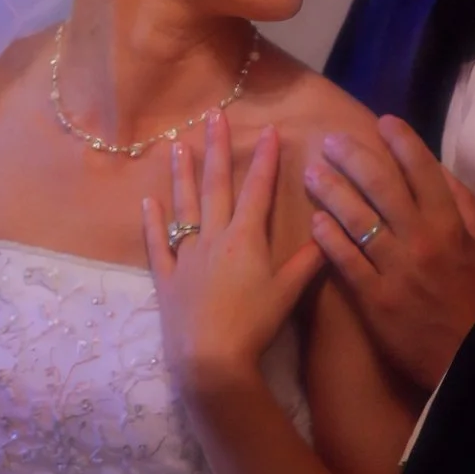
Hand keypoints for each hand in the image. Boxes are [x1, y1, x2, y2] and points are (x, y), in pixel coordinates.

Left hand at [147, 115, 321, 403]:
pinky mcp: (167, 277)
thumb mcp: (288, 294)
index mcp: (246, 238)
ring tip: (178, 144)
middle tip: (213, 115)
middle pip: (216, 186)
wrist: (211, 358)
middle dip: (218, 149)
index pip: (258, 191)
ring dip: (182, 174)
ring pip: (184, 206)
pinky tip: (148, 201)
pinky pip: (158, 244)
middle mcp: (214, 238)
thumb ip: (306, 263)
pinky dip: (153, 222)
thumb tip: (326, 234)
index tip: (269, 130)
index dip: (265, 161)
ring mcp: (187, 255)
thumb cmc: (254, 326)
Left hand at [304, 121, 474, 396]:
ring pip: (357, 218)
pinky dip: (328, 238)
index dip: (403, 142)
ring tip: (311, 172)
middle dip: (353, 158)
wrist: (468, 359)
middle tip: (330, 140)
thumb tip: (439, 170)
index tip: (382, 122)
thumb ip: (464, 207)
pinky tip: (314, 220)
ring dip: (331, 191)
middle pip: (382, 187)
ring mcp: (396, 268)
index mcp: (450, 226)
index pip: (424, 172)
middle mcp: (422, 240)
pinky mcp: (375, 297)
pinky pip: (346, 260)